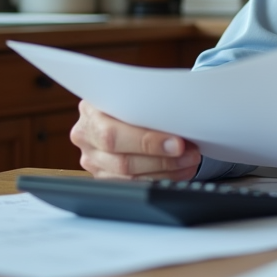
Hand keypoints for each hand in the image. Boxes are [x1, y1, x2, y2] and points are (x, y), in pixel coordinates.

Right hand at [70, 99, 201, 179]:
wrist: (123, 103)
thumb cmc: (133, 96)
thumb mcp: (136, 91)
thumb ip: (149, 104)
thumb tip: (182, 119)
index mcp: (90, 111)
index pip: (113, 134)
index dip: (147, 142)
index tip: (178, 144)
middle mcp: (86, 137)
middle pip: (122, 161)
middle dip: (162, 160)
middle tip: (189, 154)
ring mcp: (93, 160)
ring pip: (129, 177)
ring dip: (166, 171)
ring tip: (189, 161)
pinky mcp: (104, 175)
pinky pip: (133, 185)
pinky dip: (161, 178)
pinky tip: (180, 171)